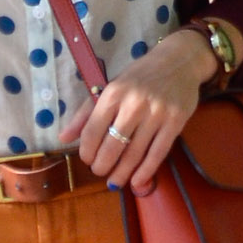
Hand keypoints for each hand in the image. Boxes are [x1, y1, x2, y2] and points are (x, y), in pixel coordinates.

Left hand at [59, 22, 242, 193]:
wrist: (178, 61)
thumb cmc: (140, 76)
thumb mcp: (111, 87)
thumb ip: (86, 113)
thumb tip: (64, 138)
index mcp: (113, 93)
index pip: (93, 130)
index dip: (87, 151)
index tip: (87, 160)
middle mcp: (134, 103)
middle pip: (113, 145)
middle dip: (103, 165)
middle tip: (101, 172)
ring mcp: (156, 113)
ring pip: (135, 153)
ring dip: (122, 172)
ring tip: (115, 181)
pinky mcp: (175, 121)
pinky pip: (158, 153)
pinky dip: (146, 171)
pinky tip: (137, 181)